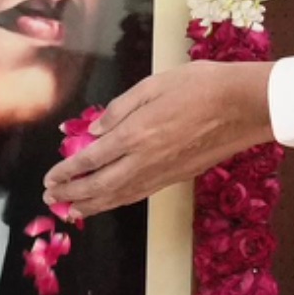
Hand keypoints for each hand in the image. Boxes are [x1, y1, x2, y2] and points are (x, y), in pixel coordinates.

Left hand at [46, 59, 274, 213]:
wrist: (244, 106)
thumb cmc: (201, 85)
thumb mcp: (153, 84)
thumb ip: (119, 108)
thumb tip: (94, 129)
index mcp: (135, 133)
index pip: (90, 159)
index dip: (66, 172)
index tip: (49, 178)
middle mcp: (144, 160)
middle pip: (99, 185)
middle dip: (71, 194)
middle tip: (51, 199)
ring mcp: (161, 173)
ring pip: (118, 196)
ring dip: (91, 205)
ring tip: (70, 210)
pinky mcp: (176, 177)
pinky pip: (138, 195)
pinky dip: (117, 202)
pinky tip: (108, 203)